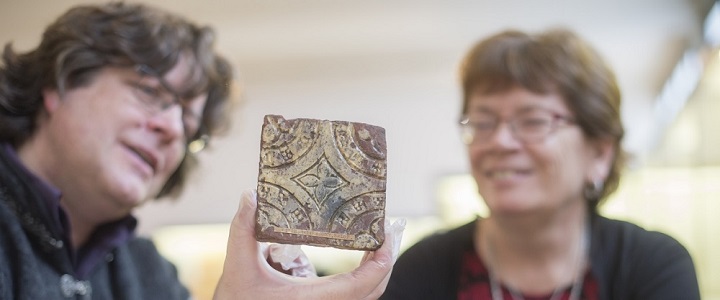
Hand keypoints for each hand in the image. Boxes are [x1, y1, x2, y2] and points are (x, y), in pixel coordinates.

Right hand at [213, 190, 405, 299]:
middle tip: (387, 230)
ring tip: (377, 240)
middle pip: (374, 290)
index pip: (362, 284)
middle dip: (386, 260)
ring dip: (376, 269)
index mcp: (312, 299)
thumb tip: (250, 195)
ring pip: (365, 296)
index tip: (386, 235)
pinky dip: (364, 278)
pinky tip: (360, 258)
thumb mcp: (238, 265)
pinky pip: (353, 297)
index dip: (382, 261)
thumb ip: (243, 229)